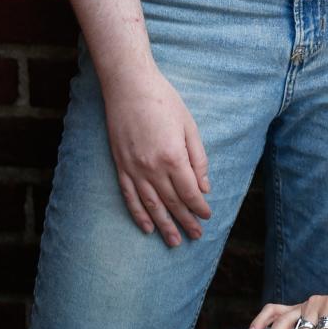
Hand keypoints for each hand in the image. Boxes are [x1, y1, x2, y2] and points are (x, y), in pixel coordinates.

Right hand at [101, 62, 211, 247]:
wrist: (129, 86)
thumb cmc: (164, 101)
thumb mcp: (189, 125)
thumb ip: (198, 158)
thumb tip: (204, 187)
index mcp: (173, 157)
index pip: (189, 192)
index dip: (199, 207)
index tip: (207, 217)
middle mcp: (153, 168)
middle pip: (172, 203)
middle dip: (185, 222)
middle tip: (195, 237)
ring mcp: (134, 169)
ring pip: (151, 205)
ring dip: (164, 225)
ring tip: (173, 242)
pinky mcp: (120, 166)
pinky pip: (130, 197)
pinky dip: (138, 214)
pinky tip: (147, 227)